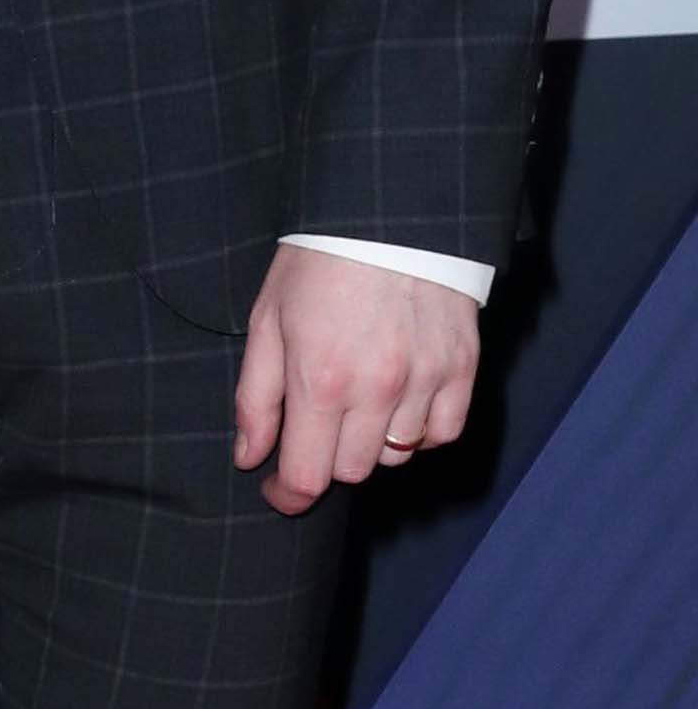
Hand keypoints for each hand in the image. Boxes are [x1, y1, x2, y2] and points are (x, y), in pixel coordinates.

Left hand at [233, 245, 479, 516]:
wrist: (388, 214)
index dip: (288, 494)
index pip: (308, 475)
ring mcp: (424, 383)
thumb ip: (256, 397)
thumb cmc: (317, 262)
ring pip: (396, 456)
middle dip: (325, 457)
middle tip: (313, 423)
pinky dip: (418, 431)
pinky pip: (441, 435)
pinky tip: (397, 401)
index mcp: (320, 379)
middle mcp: (376, 391)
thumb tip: (248, 457)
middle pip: (352, 471)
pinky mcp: (461, 373)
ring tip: (354, 399)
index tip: (277, 491)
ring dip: (370, 442)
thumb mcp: (267, 320)